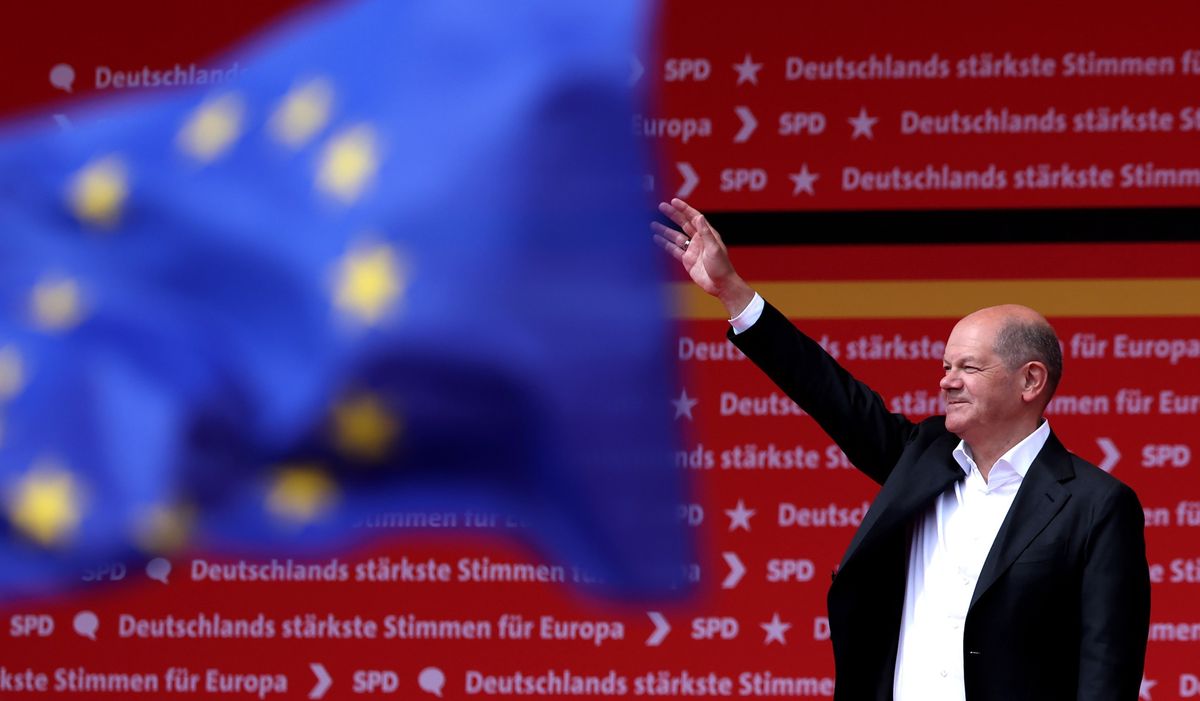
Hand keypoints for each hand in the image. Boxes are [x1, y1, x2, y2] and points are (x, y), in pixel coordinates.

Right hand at [652, 198, 754, 316]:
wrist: (720, 285)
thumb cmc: (721, 267)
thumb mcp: (714, 248)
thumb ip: (705, 233)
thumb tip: (698, 216)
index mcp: (707, 234)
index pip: (694, 217)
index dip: (683, 209)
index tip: (673, 202)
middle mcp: (699, 239)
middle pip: (683, 223)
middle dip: (672, 215)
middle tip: (661, 207)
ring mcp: (692, 249)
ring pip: (676, 236)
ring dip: (665, 230)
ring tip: (653, 224)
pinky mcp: (687, 260)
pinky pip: (674, 249)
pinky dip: (665, 244)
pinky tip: (657, 239)